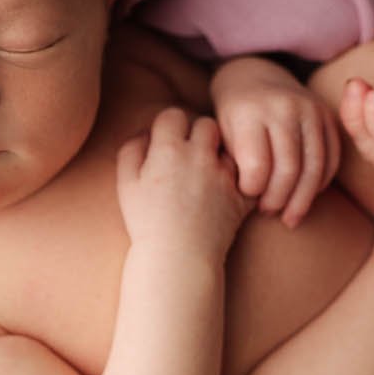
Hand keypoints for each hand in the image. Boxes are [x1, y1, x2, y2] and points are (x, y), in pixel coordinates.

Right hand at [116, 106, 254, 255]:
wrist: (177, 259)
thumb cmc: (146, 223)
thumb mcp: (126, 184)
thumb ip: (132, 150)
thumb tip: (146, 132)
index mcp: (168, 150)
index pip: (173, 115)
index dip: (169, 127)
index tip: (167, 142)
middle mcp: (200, 157)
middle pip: (207, 124)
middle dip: (199, 135)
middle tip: (192, 154)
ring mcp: (225, 176)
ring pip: (229, 149)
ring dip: (220, 157)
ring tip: (209, 176)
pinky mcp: (243, 196)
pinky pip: (248, 175)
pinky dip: (241, 180)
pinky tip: (227, 191)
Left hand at [210, 57, 341, 227]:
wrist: (253, 76)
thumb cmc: (233, 116)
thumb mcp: (221, 133)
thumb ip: (234, 164)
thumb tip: (252, 202)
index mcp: (249, 111)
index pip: (257, 165)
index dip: (252, 189)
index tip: (246, 195)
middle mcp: (283, 106)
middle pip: (289, 168)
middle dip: (279, 199)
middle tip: (268, 212)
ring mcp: (310, 108)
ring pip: (315, 166)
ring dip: (303, 199)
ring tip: (289, 217)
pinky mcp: (327, 115)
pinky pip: (332, 157)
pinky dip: (321, 183)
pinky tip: (306, 197)